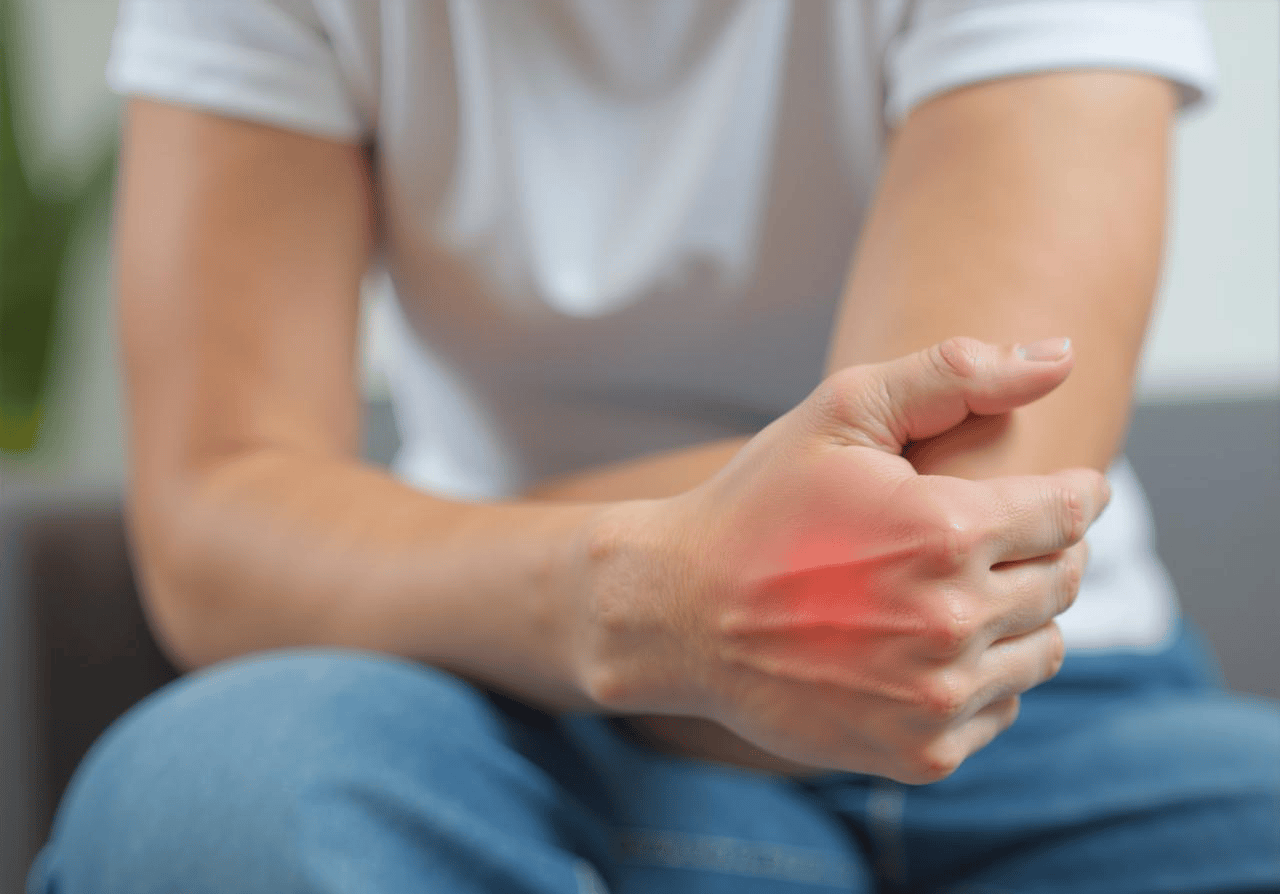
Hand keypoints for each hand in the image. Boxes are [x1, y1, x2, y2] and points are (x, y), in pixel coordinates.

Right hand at [585, 337, 1108, 782]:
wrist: (678, 614)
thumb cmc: (760, 504)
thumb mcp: (841, 410)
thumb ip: (955, 373)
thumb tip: (1063, 356)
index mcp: (946, 531)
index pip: (1069, 512)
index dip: (1070, 494)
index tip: (1059, 492)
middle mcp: (953, 622)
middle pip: (1063, 581)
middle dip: (1039, 551)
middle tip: (986, 538)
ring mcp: (937, 697)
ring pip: (1044, 650)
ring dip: (1018, 617)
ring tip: (955, 591)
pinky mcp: (922, 753)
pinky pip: (1000, 708)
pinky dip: (981, 677)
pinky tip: (927, 647)